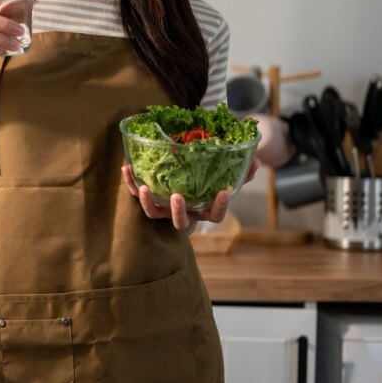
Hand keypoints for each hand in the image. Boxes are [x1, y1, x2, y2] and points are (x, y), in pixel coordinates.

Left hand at [121, 158, 260, 229]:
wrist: (182, 185)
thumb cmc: (206, 184)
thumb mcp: (224, 178)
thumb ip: (240, 172)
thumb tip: (255, 161)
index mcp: (204, 209)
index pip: (215, 214)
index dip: (219, 207)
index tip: (223, 193)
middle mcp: (184, 213)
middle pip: (181, 221)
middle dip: (178, 211)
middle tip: (177, 197)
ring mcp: (164, 210)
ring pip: (155, 214)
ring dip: (150, 203)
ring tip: (147, 187)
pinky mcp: (149, 200)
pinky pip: (137, 195)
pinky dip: (130, 183)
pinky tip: (126, 167)